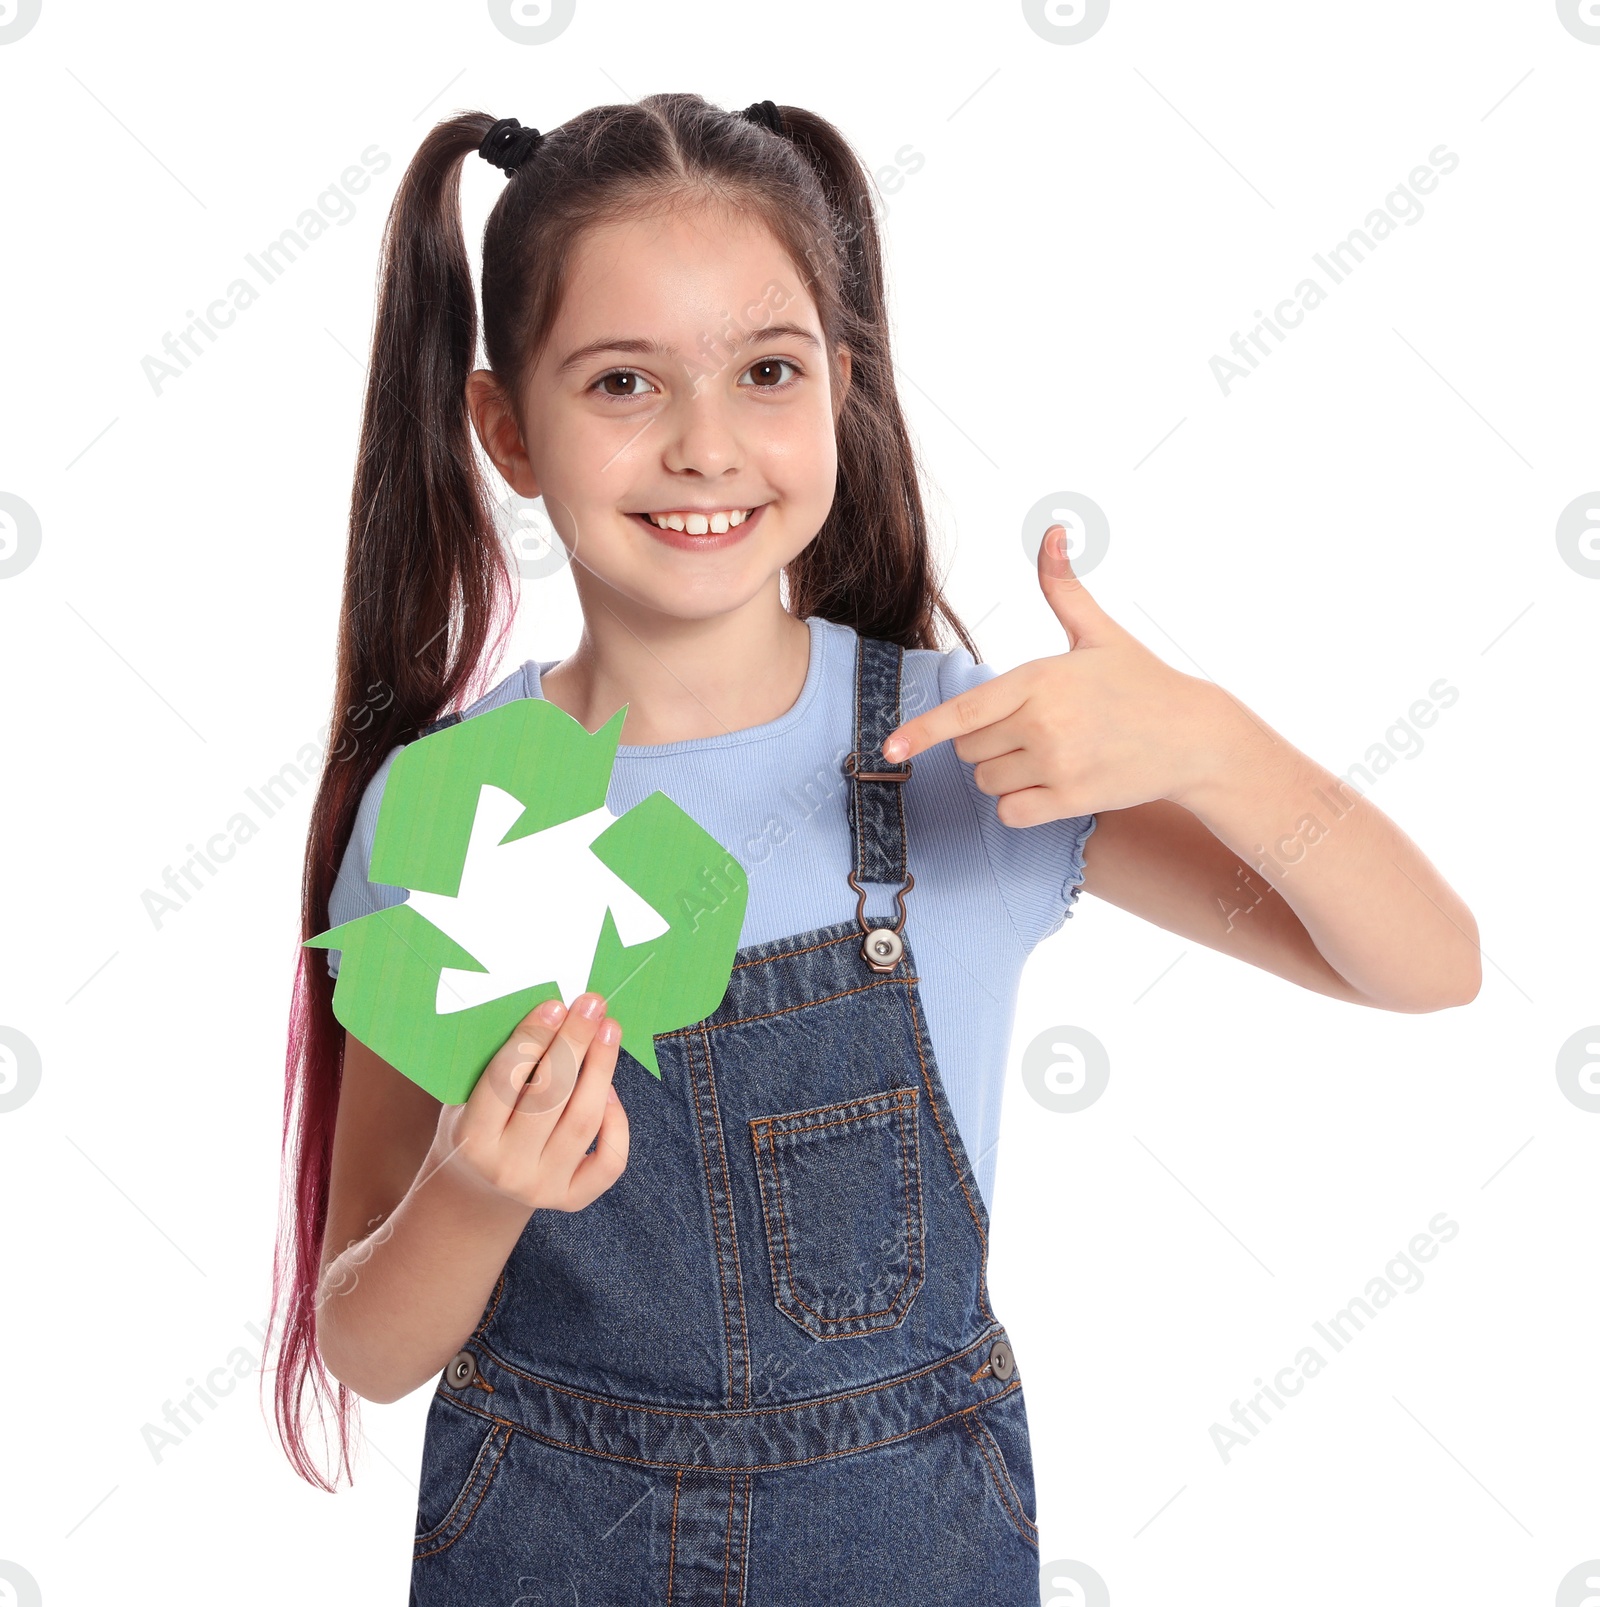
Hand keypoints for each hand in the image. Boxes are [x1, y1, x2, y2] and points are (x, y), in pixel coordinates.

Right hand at [429, 992, 629, 1213]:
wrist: (479, 1191)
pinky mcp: (572, 1199)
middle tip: (591, 1005)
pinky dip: (617, 1121)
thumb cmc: (477, 1124)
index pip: (504, 1081)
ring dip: (601, 1068)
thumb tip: (551, 1014)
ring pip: (584, 1122)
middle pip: (550, 1097)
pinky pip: (609, 1160)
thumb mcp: (467, 1096)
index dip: (532, 1040)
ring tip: (609, 1030)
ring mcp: (542, 1188)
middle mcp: (507, 1168)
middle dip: (574, 1043)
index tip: (555, 1005)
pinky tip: (609, 1089)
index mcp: (471, 1138)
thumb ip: (499, 1064)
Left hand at [882, 525, 1241, 824]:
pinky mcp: (1072, 800)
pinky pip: (1011, 813)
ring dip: (1003, 773)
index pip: (965, 711)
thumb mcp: (1099, 633)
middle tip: (1031, 729)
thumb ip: (1063, 589)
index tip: (891, 747)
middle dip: (985, 742)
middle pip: (969, 749)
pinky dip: (1019, 804)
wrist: (1195, 737)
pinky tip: (1048, 785)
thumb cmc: (1141, 682)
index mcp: (1040, 678)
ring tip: (1047, 755)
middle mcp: (1045, 722)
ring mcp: (1059, 764)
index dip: (921, 731)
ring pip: (987, 780)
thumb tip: (1054, 533)